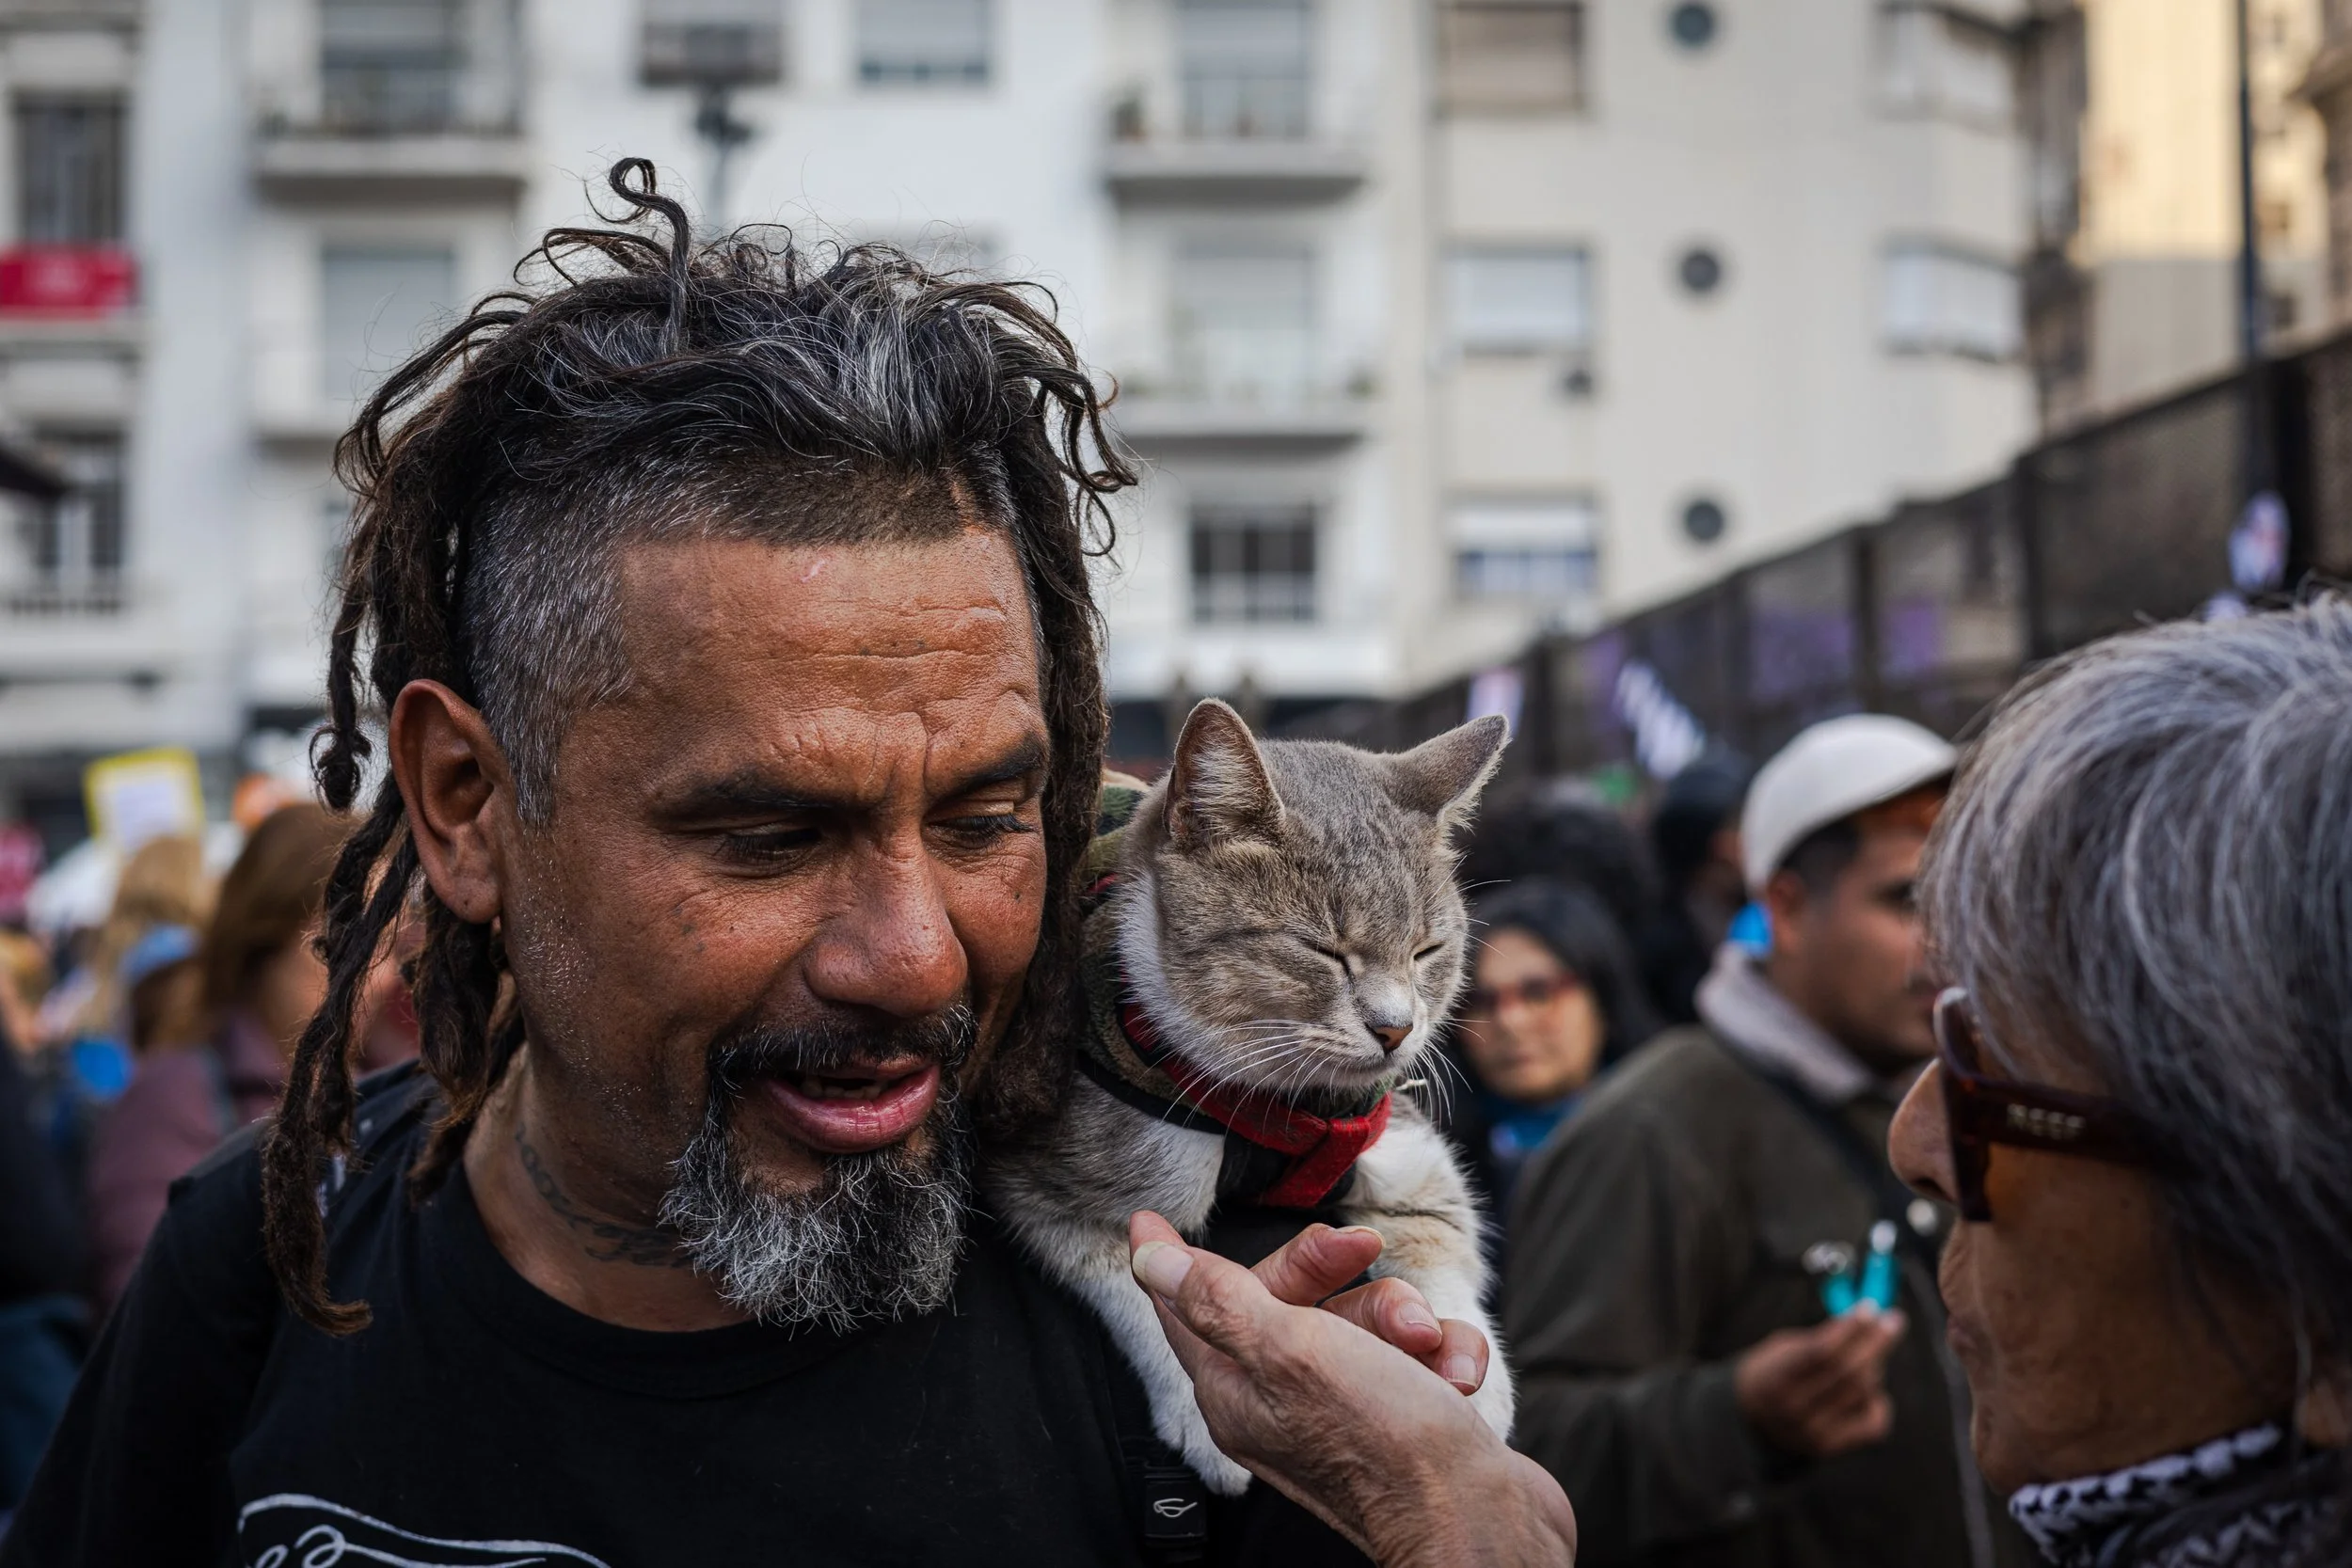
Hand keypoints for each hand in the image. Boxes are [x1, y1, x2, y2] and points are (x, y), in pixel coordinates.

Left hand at [1129, 1211, 1575, 1566]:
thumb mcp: (1289, 1348)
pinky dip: (1442, 1353)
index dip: (1173, 1261)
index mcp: (1237, 1390)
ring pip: (1365, 1320)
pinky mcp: (1404, 1416)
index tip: (1150, 1222)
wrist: (1482, 1519)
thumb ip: (1218, 1299)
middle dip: (1337, 1271)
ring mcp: (1345, 1411)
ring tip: (1426, 1345)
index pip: (1187, 1311)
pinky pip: (1415, 1354)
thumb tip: (1148, 1262)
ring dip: (1405, 1317)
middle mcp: (1282, 1403)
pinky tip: (1453, 1374)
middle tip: (1364, 1249)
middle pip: (1288, 1299)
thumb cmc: (1386, 1444)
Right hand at [1733, 1303, 1906, 1457]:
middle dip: (1875, 1342)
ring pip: (1863, 1393)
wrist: (1751, 1420)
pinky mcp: (1831, 1447)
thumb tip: (1864, 1319)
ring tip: (1871, 1354)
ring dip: (1875, 1367)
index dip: (1848, 1329)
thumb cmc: (1773, 1372)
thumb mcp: (1782, 1348)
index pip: (1821, 1352)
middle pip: (1848, 1372)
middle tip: (1893, 1322)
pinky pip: (1873, 1424)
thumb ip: (1819, 1338)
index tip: (1870, 1308)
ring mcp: (1814, 1432)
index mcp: (1775, 1377)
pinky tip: (1870, 1391)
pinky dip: (1878, 1401)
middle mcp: (1794, 1408)